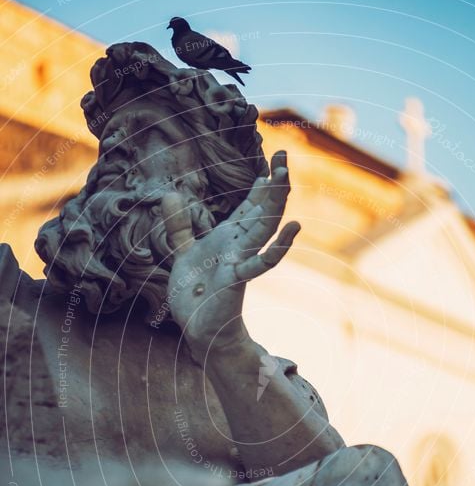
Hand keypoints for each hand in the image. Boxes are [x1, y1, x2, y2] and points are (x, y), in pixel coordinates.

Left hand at [162, 150, 299, 354]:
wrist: (198, 329)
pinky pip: (260, 262)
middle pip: (261, 209)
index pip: (250, 205)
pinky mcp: (237, 278)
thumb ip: (178, 225)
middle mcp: (239, 246)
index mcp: (229, 238)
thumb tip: (169, 194)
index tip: (275, 160)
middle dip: (274, 184)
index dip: (262, 184)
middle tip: (284, 156)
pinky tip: (293, 226)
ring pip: (263, 227)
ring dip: (275, 202)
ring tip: (285, 176)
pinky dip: (277, 247)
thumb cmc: (196, 296)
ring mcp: (241, 260)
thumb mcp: (183, 252)